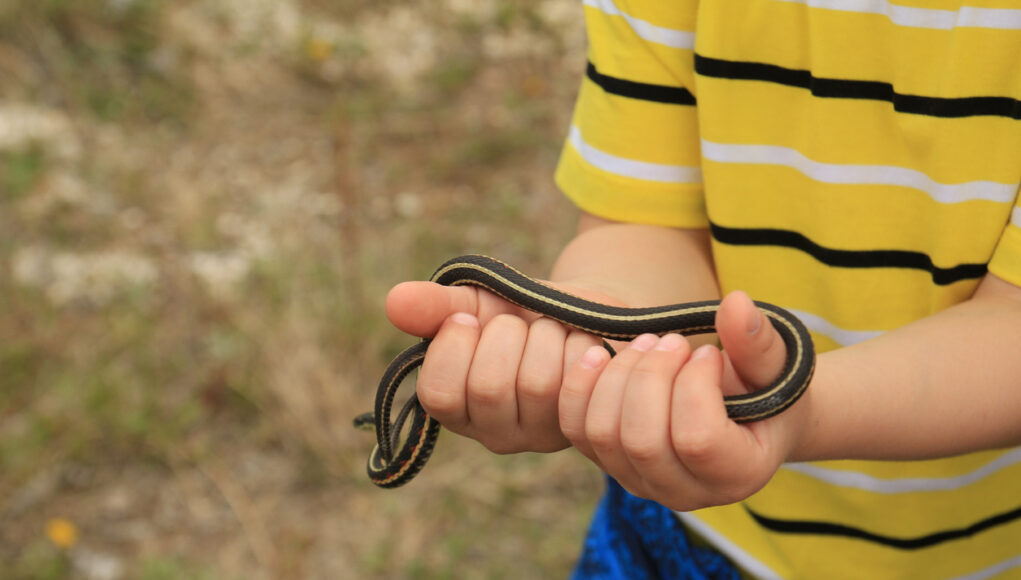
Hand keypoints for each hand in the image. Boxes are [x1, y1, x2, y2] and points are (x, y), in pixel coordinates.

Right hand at [385, 279, 624, 453]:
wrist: (580, 312)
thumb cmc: (519, 313)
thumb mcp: (474, 303)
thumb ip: (435, 305)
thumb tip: (394, 301)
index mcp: (455, 406)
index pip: (438, 395)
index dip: (454, 346)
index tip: (468, 318)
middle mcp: (492, 432)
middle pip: (489, 388)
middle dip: (506, 333)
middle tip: (516, 324)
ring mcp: (537, 435)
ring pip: (535, 383)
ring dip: (544, 334)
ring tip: (548, 330)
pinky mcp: (577, 425)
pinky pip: (574, 380)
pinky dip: (576, 342)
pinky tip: (577, 341)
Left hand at [558, 290, 804, 510]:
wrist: (745, 412)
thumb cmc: (765, 387)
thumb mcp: (775, 365)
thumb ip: (758, 341)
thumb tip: (735, 303)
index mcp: (737, 475)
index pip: (697, 440)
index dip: (694, 385)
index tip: (708, 354)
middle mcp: (684, 492)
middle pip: (642, 441)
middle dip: (651, 376)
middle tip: (672, 341)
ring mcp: (640, 481)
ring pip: (603, 434)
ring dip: (618, 375)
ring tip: (647, 342)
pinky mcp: (609, 462)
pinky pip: (575, 429)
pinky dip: (579, 387)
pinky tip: (600, 353)